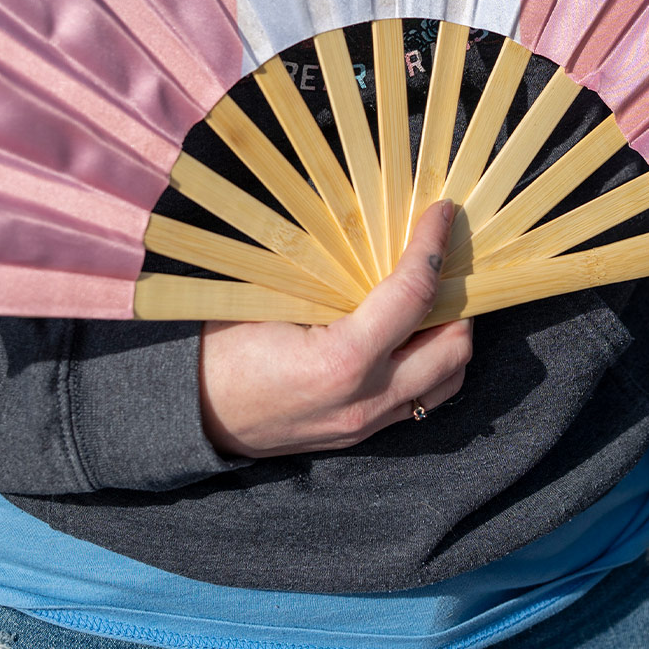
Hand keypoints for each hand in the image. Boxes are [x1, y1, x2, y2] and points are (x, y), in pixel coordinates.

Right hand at [199, 200, 471, 457]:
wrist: (191, 415)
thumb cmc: (224, 349)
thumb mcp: (275, 298)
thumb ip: (336, 273)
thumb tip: (380, 226)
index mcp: (343, 361)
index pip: (414, 293)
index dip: (432, 245)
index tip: (441, 214)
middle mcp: (366, 400)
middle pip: (454, 345)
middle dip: (458, 295)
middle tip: (441, 258)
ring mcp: (368, 424)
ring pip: (448, 378)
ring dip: (450, 333)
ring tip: (432, 297)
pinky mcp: (364, 434)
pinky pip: (422, 399)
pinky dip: (431, 362)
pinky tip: (412, 333)